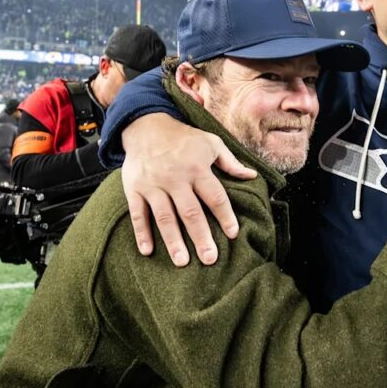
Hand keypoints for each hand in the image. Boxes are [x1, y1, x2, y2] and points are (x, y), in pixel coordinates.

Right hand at [122, 113, 256, 265]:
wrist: (146, 125)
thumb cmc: (184, 138)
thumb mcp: (211, 143)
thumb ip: (231, 162)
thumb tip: (252, 176)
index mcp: (197, 168)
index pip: (215, 196)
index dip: (225, 216)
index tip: (233, 234)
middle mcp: (175, 178)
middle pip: (191, 212)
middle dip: (201, 237)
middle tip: (210, 259)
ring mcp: (153, 185)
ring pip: (164, 217)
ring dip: (173, 240)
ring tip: (182, 262)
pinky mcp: (134, 189)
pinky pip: (138, 214)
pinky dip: (141, 233)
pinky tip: (147, 251)